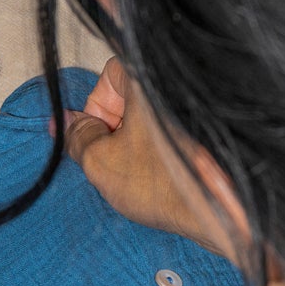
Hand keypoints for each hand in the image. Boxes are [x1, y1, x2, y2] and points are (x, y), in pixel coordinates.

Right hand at [67, 60, 235, 257]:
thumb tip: (67, 124)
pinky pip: (173, 133)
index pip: (109, 73)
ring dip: (136, 144)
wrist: (217, 212)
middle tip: (113, 160)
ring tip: (139, 174)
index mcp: (150, 79)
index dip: (96, 107)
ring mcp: (196, 110)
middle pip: (132, 96)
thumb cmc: (165, 183)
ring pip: (151, 118)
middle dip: (115, 129)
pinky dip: (160, 151)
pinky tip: (161, 177)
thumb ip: (76, 136)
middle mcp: (177, 87)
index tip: (93, 137)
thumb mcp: (100, 161)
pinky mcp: (208, 133)